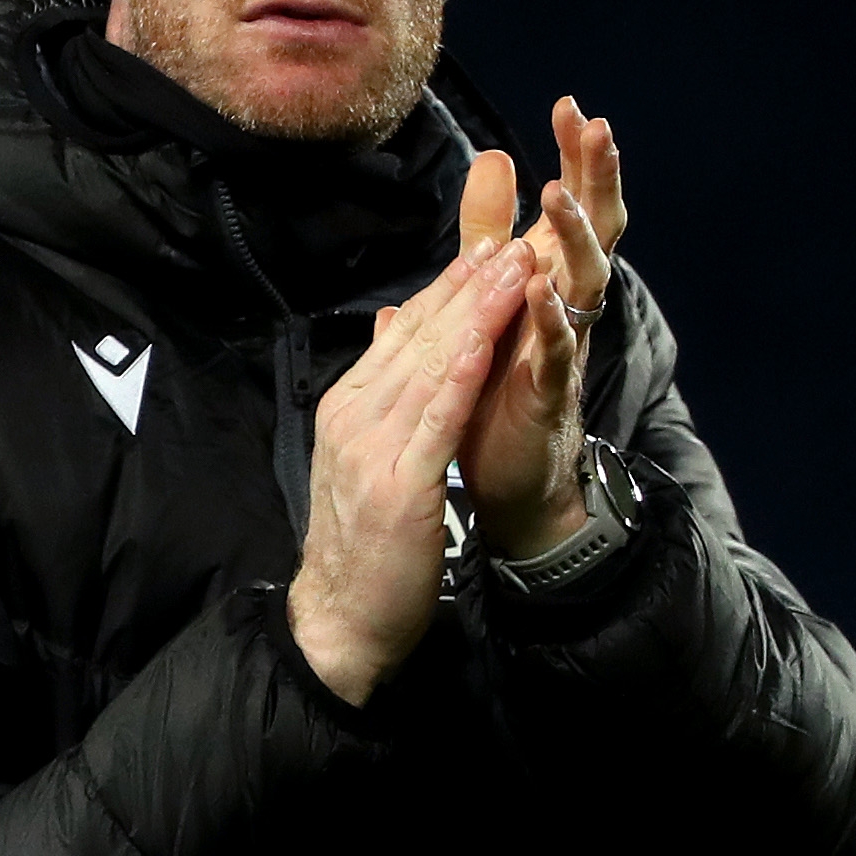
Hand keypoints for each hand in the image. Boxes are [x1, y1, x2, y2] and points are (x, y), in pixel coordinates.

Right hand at [288, 238, 534, 702]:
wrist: (340, 617)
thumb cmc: (361, 542)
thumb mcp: (363, 457)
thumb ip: (379, 394)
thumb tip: (388, 330)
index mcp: (348, 406)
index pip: (402, 334)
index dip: (447, 288)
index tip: (485, 246)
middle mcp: (355, 415)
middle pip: (419, 337)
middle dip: (469, 285)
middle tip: (511, 238)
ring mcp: (374, 448)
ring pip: (433, 365)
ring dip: (477, 313)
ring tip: (515, 269)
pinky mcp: (400, 485)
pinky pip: (437, 419)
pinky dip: (463, 375)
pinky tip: (490, 339)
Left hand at [455, 98, 627, 558]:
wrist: (509, 479)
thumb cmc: (501, 383)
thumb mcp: (491, 291)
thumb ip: (491, 230)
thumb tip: (493, 157)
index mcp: (553, 278)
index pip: (573, 207)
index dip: (576, 159)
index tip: (571, 104)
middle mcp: (570, 305)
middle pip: (596, 229)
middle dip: (595, 179)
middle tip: (597, 127)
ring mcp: (565, 346)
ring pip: (585, 282)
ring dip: (572, 238)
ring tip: (557, 197)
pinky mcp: (549, 393)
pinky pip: (558, 350)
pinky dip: (551, 318)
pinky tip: (541, 288)